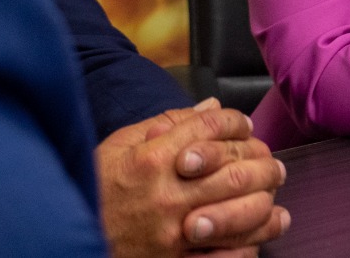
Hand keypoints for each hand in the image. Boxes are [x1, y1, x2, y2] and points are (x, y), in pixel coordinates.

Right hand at [96, 98, 289, 256]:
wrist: (75, 236)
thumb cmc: (96, 189)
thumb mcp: (121, 146)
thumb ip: (168, 125)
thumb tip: (210, 107)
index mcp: (155, 158)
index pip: (213, 127)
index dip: (237, 122)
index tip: (246, 127)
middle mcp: (170, 193)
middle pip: (237, 169)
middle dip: (263, 162)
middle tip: (273, 164)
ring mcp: (176, 232)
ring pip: (241, 212)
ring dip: (266, 201)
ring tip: (273, 195)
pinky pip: (227, 255)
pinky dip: (250, 244)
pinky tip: (259, 235)